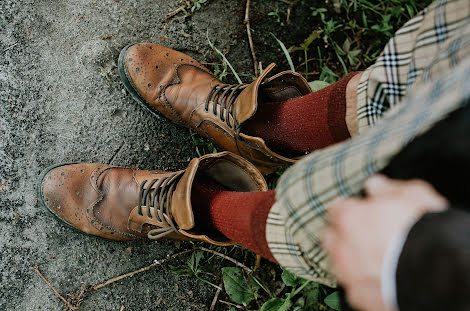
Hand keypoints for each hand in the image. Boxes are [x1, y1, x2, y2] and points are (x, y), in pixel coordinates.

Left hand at [322, 175, 447, 310]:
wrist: (438, 273)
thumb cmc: (424, 230)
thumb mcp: (412, 195)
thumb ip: (387, 189)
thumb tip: (374, 184)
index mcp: (348, 218)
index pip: (336, 209)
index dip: (350, 209)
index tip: (361, 211)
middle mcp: (341, 246)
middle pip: (331, 237)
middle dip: (343, 235)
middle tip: (364, 235)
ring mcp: (348, 274)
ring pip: (339, 263)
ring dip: (350, 259)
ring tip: (373, 259)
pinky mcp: (359, 296)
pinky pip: (355, 286)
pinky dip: (363, 282)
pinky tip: (380, 278)